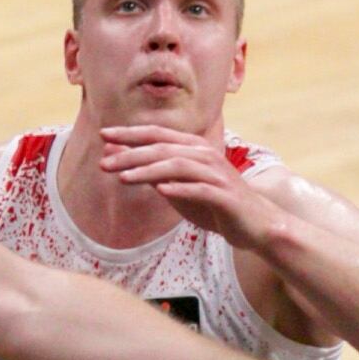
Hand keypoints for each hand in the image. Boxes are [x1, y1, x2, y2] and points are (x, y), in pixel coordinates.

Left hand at [99, 125, 281, 247]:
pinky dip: (180, 189)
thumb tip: (117, 158)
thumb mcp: (177, 187)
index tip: (103, 135)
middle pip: (163, 149)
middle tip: (104, 163)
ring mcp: (216, 175)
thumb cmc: (214, 205)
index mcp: (194, 149)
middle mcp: (205, 156)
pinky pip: (200, 189)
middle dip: (131, 154)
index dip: (130, 134)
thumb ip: (151, 172)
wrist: (255, 225)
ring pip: (178, 166)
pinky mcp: (225, 195)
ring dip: (149, 170)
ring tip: (123, 178)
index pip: (157, 135)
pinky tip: (160, 191)